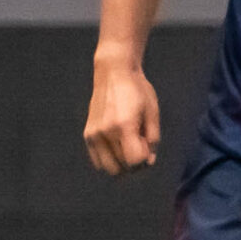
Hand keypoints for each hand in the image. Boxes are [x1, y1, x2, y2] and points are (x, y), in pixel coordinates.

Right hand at [85, 56, 160, 173]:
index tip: (147, 145)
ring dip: (121, 164)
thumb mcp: (152, 112)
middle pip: (121, 168)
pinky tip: (117, 145)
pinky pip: (98, 161)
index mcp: (124, 126)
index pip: (134, 162)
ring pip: (108, 168)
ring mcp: (94, 134)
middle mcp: (105, 132)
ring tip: (127, 146)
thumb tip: (149, 162)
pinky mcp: (88, 133)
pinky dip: (109, 160)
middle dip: (134, 164)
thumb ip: (152, 139)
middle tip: (139, 146)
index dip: (144, 159)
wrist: (114, 71)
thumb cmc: (137, 90)